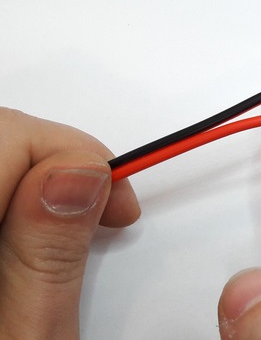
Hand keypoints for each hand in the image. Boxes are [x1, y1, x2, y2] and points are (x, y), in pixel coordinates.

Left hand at [0, 108, 140, 338]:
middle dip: (49, 160)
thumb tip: (79, 175)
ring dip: (23, 178)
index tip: (115, 199)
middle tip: (98, 211)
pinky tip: (18, 242)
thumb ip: (46, 258)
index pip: (1, 137)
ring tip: (60, 229)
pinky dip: (2, 199)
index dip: (70, 154)